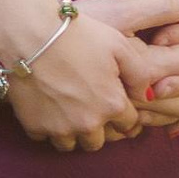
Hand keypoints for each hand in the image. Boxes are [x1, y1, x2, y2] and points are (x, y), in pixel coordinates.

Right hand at [7, 0, 178, 151]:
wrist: (31, 33)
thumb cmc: (78, 33)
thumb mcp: (118, 44)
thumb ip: (140, 73)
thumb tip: (147, 94)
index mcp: (112, 105)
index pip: (128, 123)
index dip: (124, 110)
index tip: (114, 98)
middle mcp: (89, 124)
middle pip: (100, 140)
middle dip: (99, 126)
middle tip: (90, 103)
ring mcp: (61, 129)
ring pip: (72, 144)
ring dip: (73, 131)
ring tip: (68, 106)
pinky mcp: (35, 127)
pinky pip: (45, 136)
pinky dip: (47, 125)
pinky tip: (46, 103)